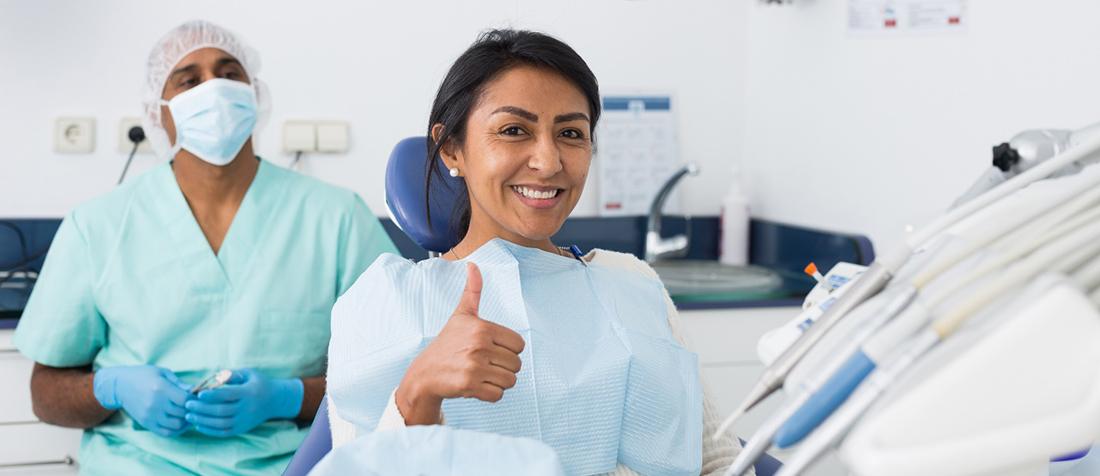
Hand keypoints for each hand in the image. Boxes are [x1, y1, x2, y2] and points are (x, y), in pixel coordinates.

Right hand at [93, 365, 191, 436]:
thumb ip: (180, 383)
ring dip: (186, 421)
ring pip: (177, 425)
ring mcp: (150, 415)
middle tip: (196, 407)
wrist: (120, 385)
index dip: (195, 400)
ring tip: (188, 414)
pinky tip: (180, 422)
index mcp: (161, 388)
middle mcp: (155, 404)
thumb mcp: (163, 373)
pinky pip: (166, 433)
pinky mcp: (146, 423)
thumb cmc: (144, 375)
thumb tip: (197, 391)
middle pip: (183, 413)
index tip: (197, 397)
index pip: (185, 400)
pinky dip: (177, 430)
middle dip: (193, 410)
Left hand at [183, 369, 302, 437]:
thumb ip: (232, 374)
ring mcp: (244, 420)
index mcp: (248, 393)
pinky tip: (198, 424)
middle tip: (188, 404)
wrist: (275, 400)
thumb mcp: (249, 374)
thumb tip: (214, 377)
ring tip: (189, 415)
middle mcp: (247, 408)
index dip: (212, 395)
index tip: (198, 394)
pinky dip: (209, 430)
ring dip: (203, 420)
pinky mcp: (241, 428)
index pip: (228, 395)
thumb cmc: (258, 383)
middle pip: (222, 410)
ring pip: (221, 423)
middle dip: (202, 408)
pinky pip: (223, 432)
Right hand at [396, 262, 524, 424]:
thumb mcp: (461, 315)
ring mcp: (474, 367)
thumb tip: (473, 264)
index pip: (519, 345)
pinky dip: (490, 394)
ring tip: (480, 374)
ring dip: (498, 381)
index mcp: (482, 328)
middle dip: (503, 367)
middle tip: (483, 364)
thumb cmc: (447, 343)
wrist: (424, 374)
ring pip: (510, 381)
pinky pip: (498, 395)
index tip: (490, 349)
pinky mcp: (469, 386)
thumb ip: (472, 291)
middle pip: (517, 364)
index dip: (507, 349)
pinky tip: (476, 386)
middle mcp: (479, 346)